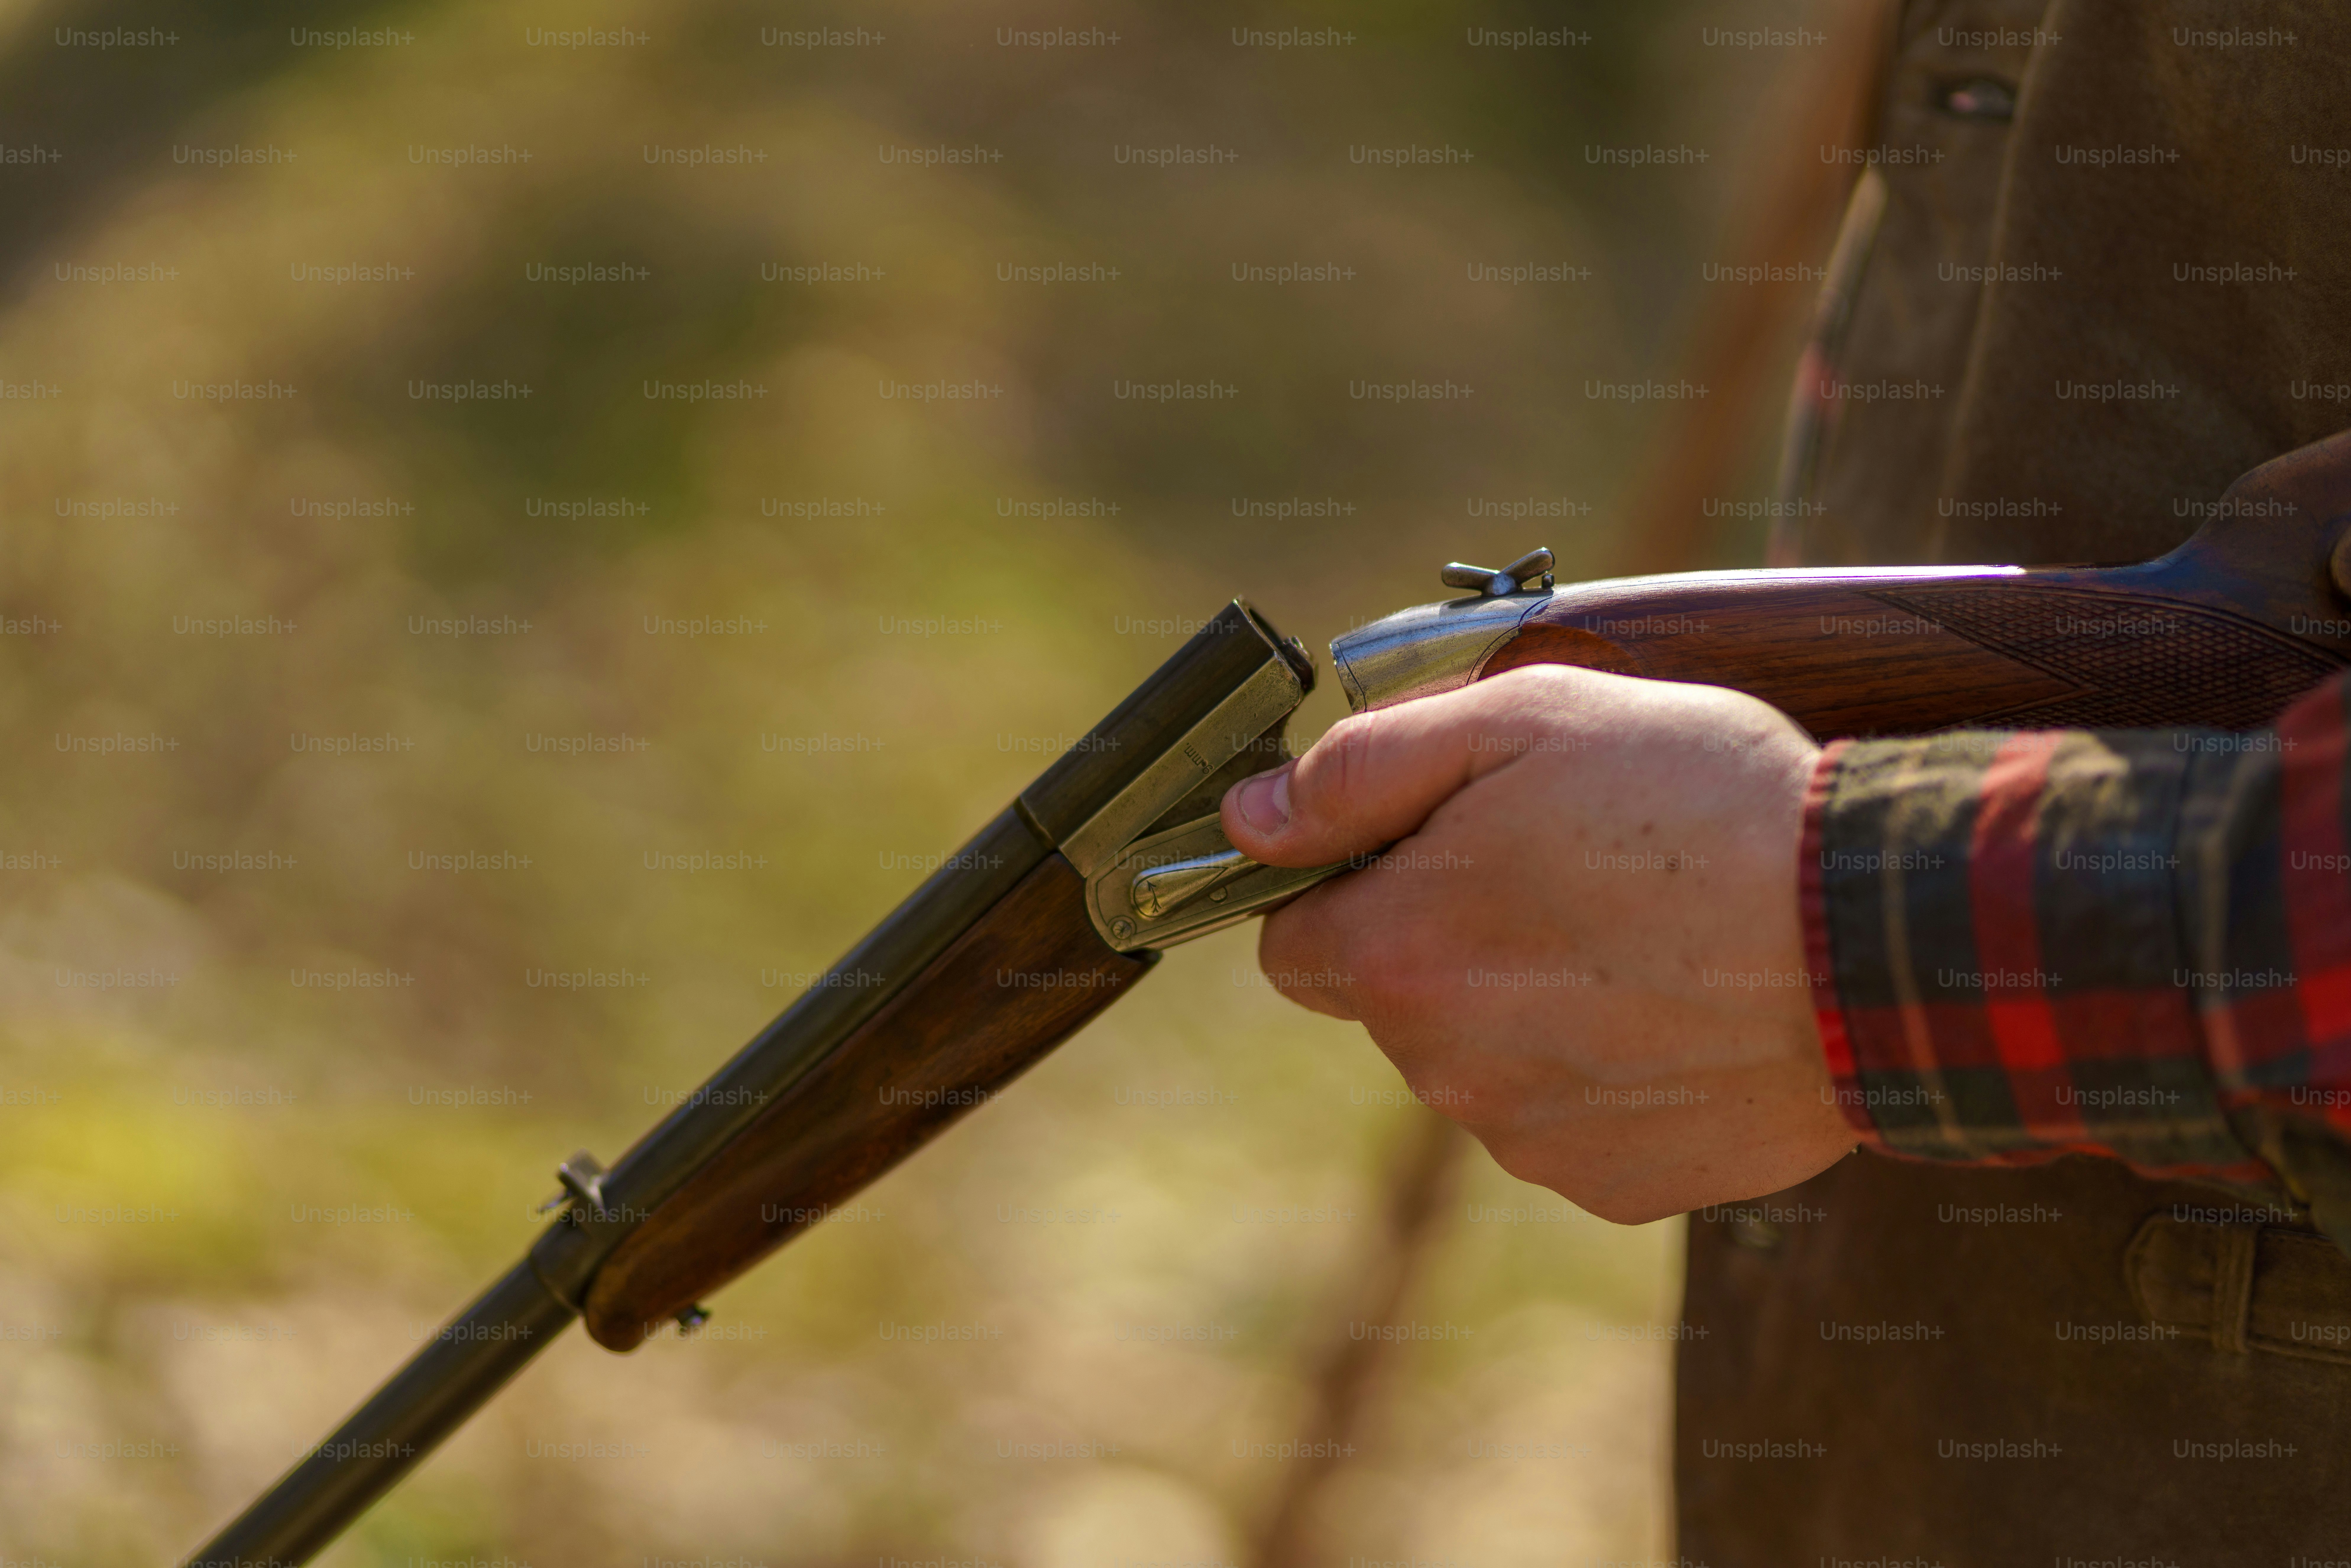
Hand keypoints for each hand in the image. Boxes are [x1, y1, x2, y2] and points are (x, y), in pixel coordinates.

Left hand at [1220, 664, 1856, 1223]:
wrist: (1875, 931)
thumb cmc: (1701, 803)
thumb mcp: (1520, 719)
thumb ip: (1362, 769)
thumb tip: (1249, 818)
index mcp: (1398, 957)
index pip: (1293, 944)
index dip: (1349, 888)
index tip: (1427, 851)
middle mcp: (1446, 1069)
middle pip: (1396, 1001)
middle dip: (1449, 941)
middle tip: (1565, 876)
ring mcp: (1533, 1139)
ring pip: (1486, 1063)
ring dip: (1533, 1006)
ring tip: (1643, 940)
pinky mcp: (1618, 1184)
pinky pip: (1572, 1122)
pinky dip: (1608, 1072)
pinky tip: (1681, 1010)